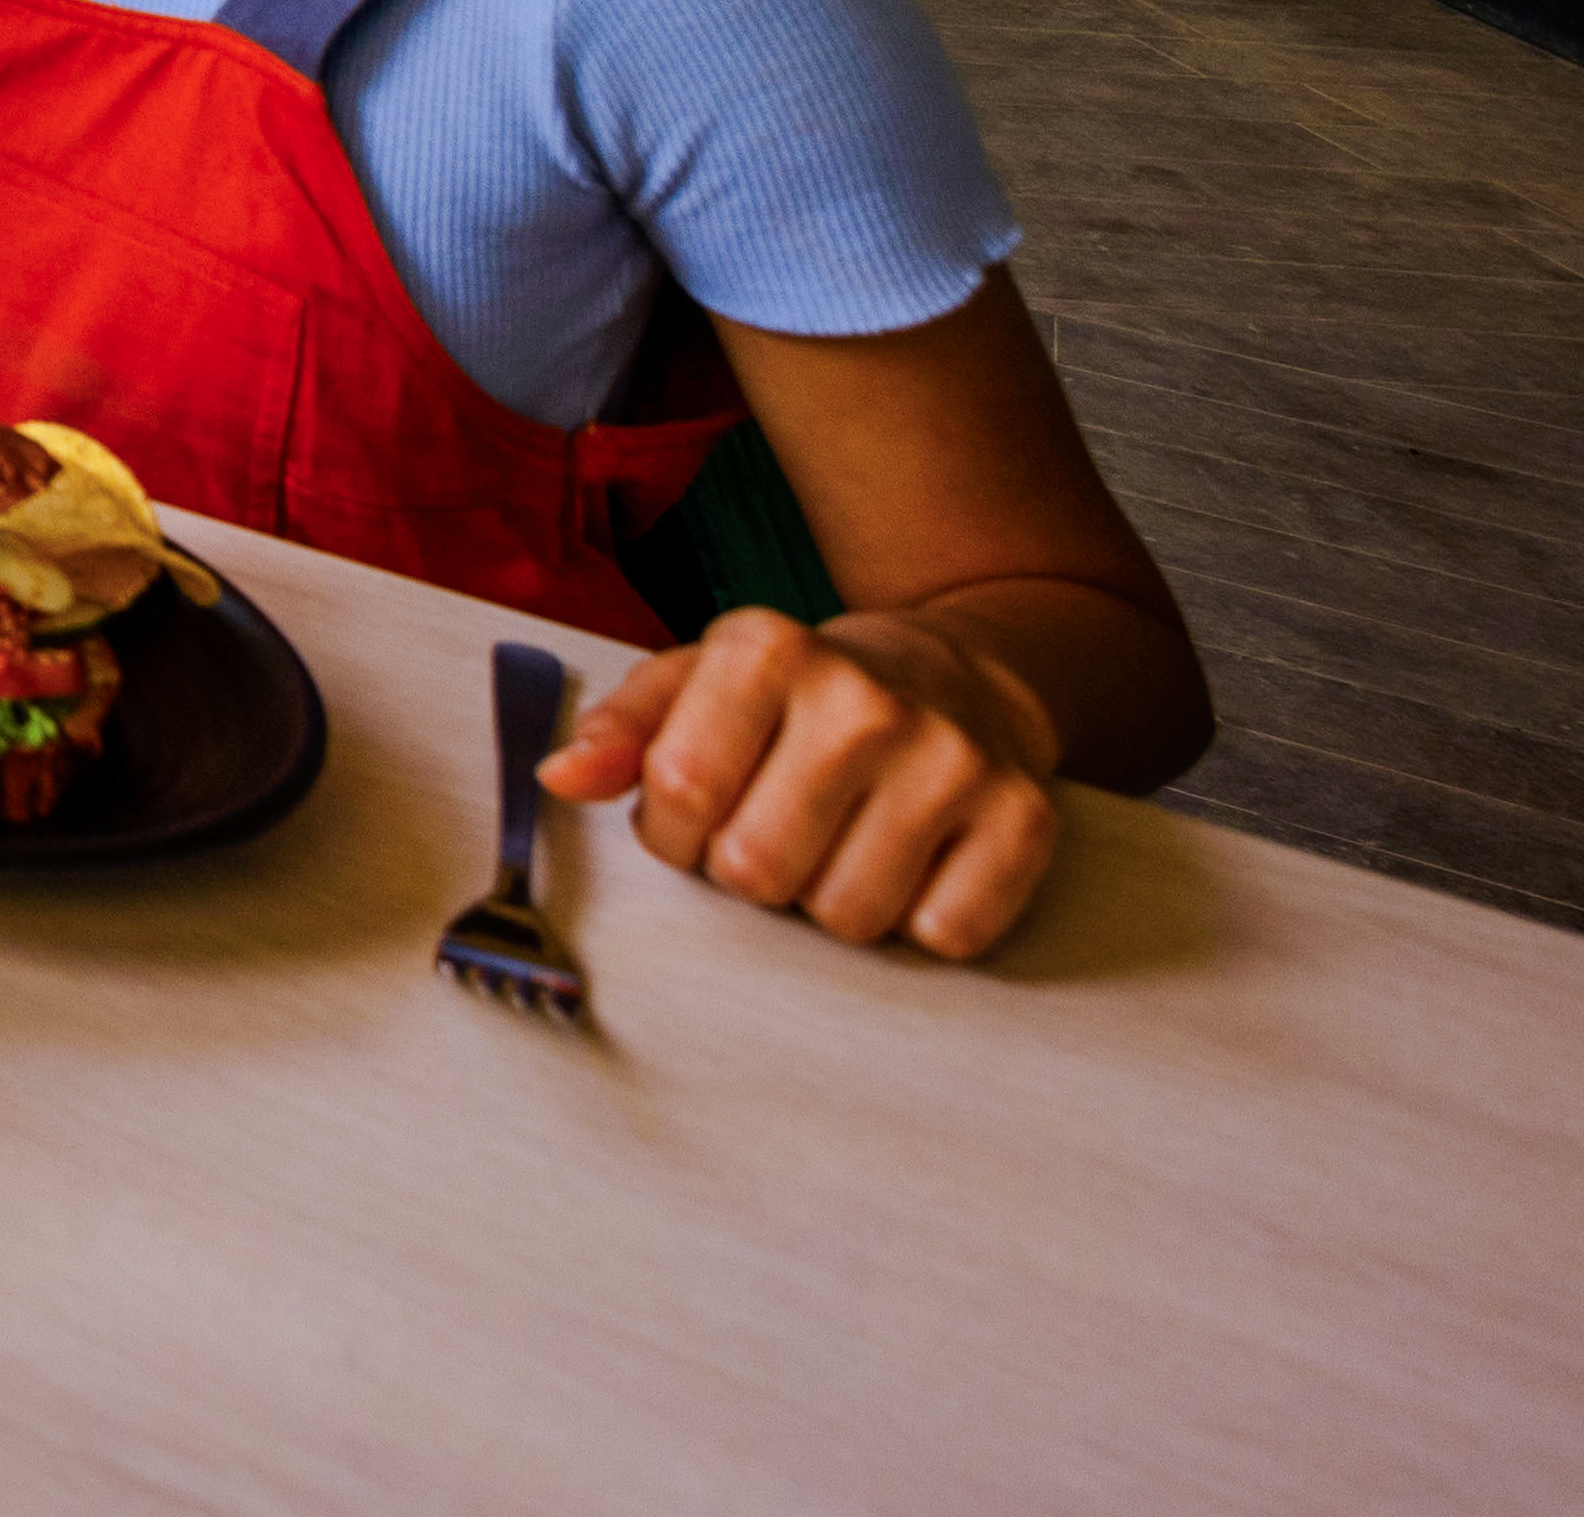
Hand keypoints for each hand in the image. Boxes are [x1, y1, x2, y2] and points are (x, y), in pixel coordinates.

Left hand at [548, 605, 1071, 959]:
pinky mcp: (1024, 820)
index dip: (673, 829)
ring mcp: (954, 759)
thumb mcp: (701, 681)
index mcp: (768, 650)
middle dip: (750, 870)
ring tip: (845, 836)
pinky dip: (920, 918)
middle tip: (780, 824)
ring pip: (847, 917)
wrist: (960, 673)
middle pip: (756, 868)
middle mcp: (866, 698)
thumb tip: (560, 777)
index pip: (677, 789)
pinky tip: (915, 856)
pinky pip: (943, 934)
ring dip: (832, 899)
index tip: (698, 809)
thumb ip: (621, 728)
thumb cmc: (805, 695)